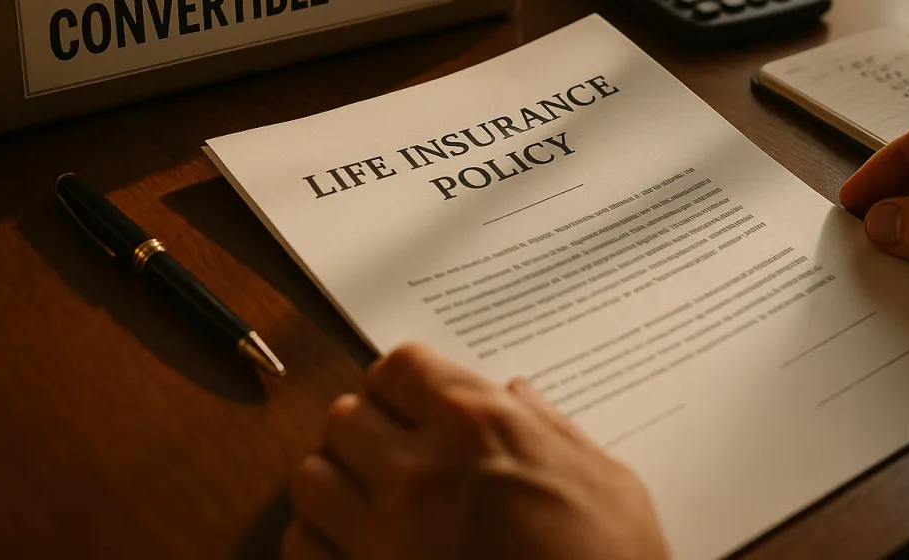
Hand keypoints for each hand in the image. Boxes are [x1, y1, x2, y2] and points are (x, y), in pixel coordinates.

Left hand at [284, 343, 669, 559]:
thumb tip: (519, 395)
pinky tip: (353, 544)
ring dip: (335, 479)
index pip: (399, 367)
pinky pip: (303, 546)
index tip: (413, 401)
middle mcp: (419, 470)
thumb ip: (552, 428)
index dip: (404, 384)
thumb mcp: (606, 480)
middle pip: (344, 415)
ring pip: (311, 476)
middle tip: (391, 448)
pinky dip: (319, 539)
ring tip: (366, 495)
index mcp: (480, 427)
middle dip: (366, 427)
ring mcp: (383, 534)